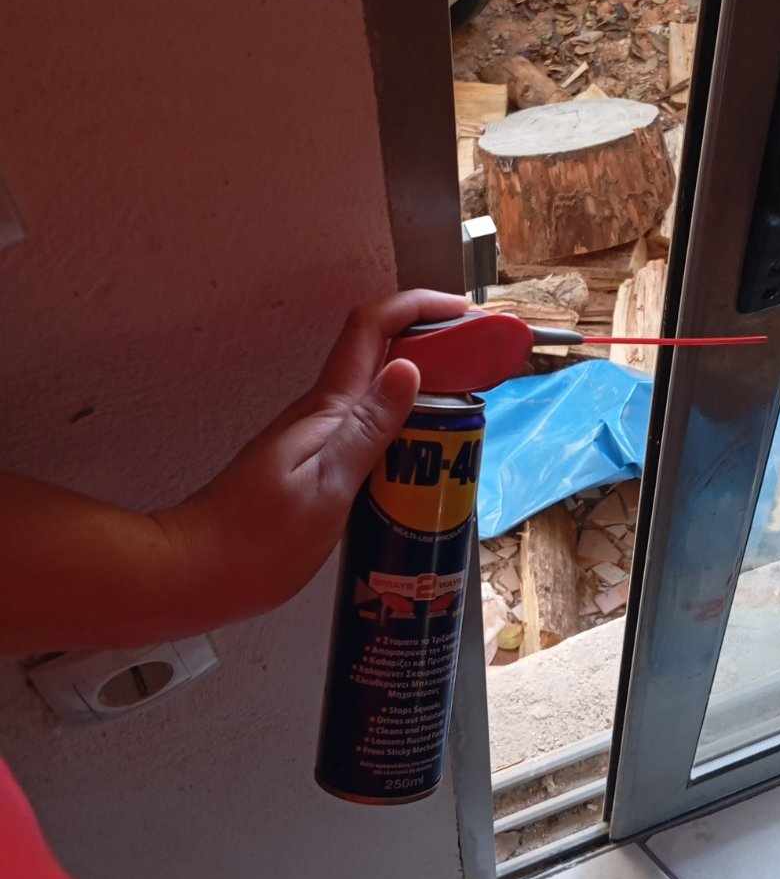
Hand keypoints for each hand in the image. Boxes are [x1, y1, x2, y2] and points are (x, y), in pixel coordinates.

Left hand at [164, 289, 467, 626]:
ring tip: (469, 406)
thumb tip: (410, 367)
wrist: (196, 573)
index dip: (419, 306)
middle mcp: (324, 412)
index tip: (466, 313)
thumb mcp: (328, 487)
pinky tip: (426, 455)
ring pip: (377, 390)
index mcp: (328, 408)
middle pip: (380, 351)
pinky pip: (370, 426)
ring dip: (423, 382)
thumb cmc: (259, 538)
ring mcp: (318, 438)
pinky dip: (405, 422)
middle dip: (433, 341)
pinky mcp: (317, 465)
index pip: (372, 328)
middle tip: (484, 360)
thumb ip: (369, 428)